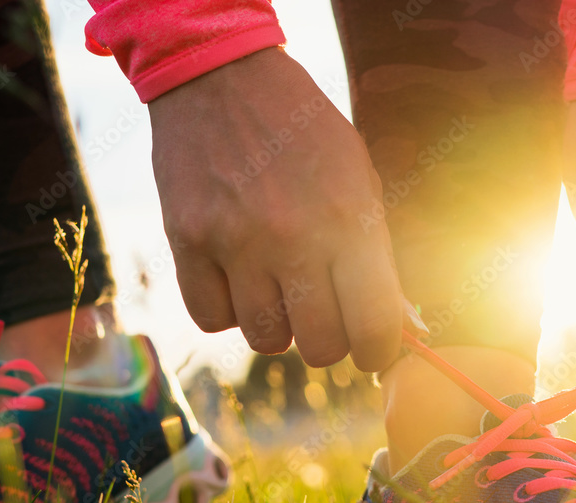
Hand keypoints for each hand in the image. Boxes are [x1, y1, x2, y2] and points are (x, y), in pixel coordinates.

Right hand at [149, 48, 404, 370]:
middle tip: (326, 318)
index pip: (374, 324)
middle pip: (320, 347)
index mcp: (347, 218)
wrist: (223, 77)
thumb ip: (374, 251)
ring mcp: (234, 242)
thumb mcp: (358, 177)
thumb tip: (389, 323)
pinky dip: (229, 311)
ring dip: (279, 325)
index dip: (380, 351)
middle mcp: (292, 237)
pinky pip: (213, 319)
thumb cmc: (304, 131)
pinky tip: (238, 279)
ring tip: (280, 288)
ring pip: (266, 339)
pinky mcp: (187, 242)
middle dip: (331, 342)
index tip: (375, 352)